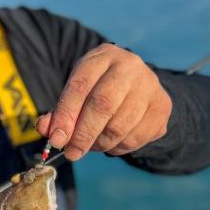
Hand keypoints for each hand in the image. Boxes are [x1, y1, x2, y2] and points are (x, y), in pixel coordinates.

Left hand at [37, 44, 171, 159]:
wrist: (138, 87)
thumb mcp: (76, 93)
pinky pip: (135, 138)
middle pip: (103, 105)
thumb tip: (46, 129)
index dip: (66, 115)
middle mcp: (130, 66)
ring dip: (99, 144)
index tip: (56, 139)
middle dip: (83, 134)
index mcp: (103, 57)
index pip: (81, 85)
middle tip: (71, 153)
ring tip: (91, 145)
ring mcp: (150, 85)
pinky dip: (118, 148)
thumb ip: (59, 111)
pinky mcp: (162, 107)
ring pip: (120, 126)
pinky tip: (111, 143)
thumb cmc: (98, 89)